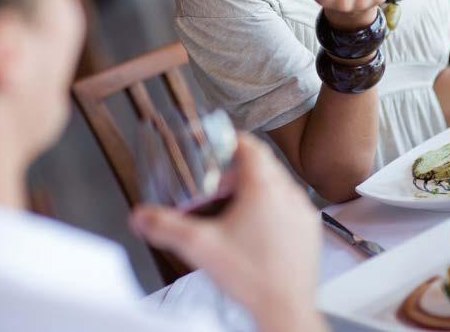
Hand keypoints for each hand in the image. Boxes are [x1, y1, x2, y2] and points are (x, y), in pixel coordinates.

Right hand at [130, 134, 325, 331]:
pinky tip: (254, 229)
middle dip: (234, 171)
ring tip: (231, 208)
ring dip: (253, 189)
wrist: (286, 310)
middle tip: (214, 185)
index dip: (228, 140)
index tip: (214, 144)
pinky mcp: (309, 229)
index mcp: (264, 187)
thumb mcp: (200, 247)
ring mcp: (302, 210)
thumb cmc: (251, 277)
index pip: (249, 144)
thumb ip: (165, 227)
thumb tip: (141, 217)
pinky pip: (289, 204)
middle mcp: (288, 192)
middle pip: (260, 164)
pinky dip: (271, 207)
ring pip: (276, 184)